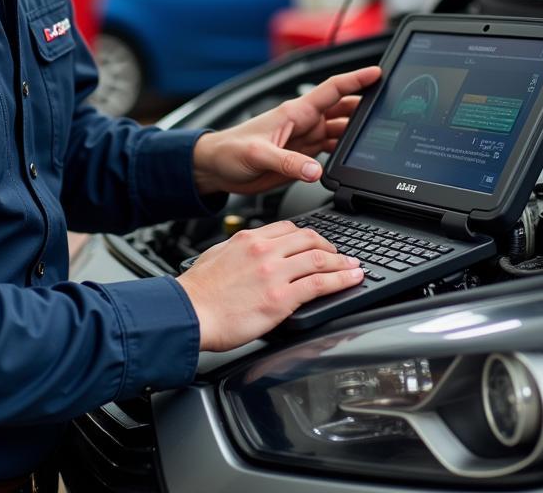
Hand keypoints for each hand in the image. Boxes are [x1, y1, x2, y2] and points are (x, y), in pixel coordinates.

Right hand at [175, 221, 364, 350]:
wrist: (188, 313)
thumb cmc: (197, 292)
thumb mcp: (217, 255)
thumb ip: (239, 251)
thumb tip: (250, 254)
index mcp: (248, 238)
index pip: (288, 229)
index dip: (308, 236)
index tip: (316, 244)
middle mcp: (264, 250)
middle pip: (309, 240)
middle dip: (330, 247)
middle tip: (340, 255)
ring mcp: (274, 273)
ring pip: (320, 260)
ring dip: (343, 263)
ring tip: (355, 267)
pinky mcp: (280, 298)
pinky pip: (320, 284)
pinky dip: (342, 280)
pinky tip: (352, 280)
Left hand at [192, 65, 380, 195]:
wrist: (215, 168)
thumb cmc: (229, 151)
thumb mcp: (258, 154)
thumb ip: (288, 162)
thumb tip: (315, 170)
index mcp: (295, 112)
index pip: (332, 90)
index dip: (355, 79)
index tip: (377, 73)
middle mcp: (304, 123)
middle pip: (343, 110)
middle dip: (365, 107)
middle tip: (391, 107)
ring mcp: (305, 140)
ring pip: (340, 131)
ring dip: (358, 133)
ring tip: (380, 135)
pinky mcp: (302, 157)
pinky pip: (331, 152)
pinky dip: (346, 154)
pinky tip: (356, 159)